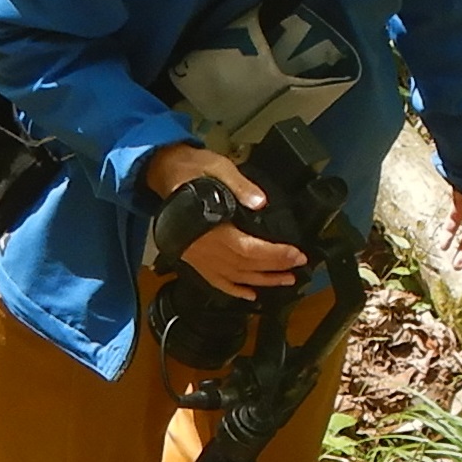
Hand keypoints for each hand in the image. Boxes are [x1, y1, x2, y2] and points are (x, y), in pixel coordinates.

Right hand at [143, 144, 304, 293]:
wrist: (163, 173)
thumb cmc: (190, 169)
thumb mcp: (217, 167)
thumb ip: (239, 185)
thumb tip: (259, 202)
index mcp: (210, 226)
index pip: (248, 249)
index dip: (274, 255)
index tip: (296, 255)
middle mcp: (202, 246)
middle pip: (244, 266)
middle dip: (274, 268)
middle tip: (298, 267)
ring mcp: (196, 256)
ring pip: (233, 277)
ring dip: (261, 282)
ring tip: (283, 281)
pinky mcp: (192, 257)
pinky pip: (214, 280)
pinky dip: (233, 290)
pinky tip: (249, 294)